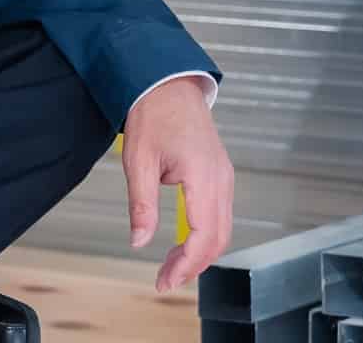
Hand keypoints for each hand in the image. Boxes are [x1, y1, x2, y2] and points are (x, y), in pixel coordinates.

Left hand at [121, 75, 233, 292]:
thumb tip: (139, 241)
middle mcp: (221, 179)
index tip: (165, 281)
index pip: (203, 236)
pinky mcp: (220, 173)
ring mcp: (224, 176)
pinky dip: (204, 235)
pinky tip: (183, 242)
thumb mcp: (138, 161)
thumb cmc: (152, 113)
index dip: (185, 265)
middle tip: (165, 279)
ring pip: (222, 229)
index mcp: (203, 176)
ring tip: (170, 265)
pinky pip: (219, 214)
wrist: (167, 82)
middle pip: (218, 239)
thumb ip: (141, 205)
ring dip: (199, 252)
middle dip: (193, 265)